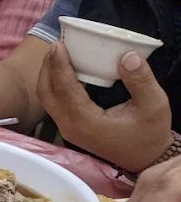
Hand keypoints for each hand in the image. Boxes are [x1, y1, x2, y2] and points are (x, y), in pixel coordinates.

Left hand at [37, 43, 172, 172]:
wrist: (146, 158)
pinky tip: (64, 69)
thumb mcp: (154, 104)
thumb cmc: (150, 132)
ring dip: (48, 75)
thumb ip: (141, 80)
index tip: (58, 44)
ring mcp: (67, 128)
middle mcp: (70, 126)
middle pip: (46, 93)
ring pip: (47, 98)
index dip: (59, 65)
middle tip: (56, 43)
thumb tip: (127, 55)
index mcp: (85, 122)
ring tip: (57, 52)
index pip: (64, 89)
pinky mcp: (70, 127)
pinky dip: (54, 84)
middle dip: (48, 67)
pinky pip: (54, 102)